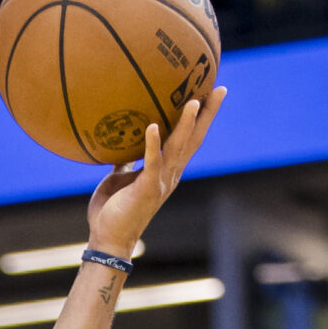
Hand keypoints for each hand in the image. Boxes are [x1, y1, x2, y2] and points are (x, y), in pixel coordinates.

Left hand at [86, 90, 226, 255]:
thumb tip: (123, 144)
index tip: (209, 94)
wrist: (108, 239)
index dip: (201, 117)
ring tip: (194, 101)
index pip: (189, 139)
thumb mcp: (120, 178)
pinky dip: (153, 144)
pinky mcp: (146, 189)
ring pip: (179, 148)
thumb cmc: (113, 211)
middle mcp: (170, 175)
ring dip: (187, 125)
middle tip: (219, 89)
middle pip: (194, 139)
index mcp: (167, 171)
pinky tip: (154, 126)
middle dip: (208, 114)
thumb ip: (127, 162)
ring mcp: (161, 182)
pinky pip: (152, 163)